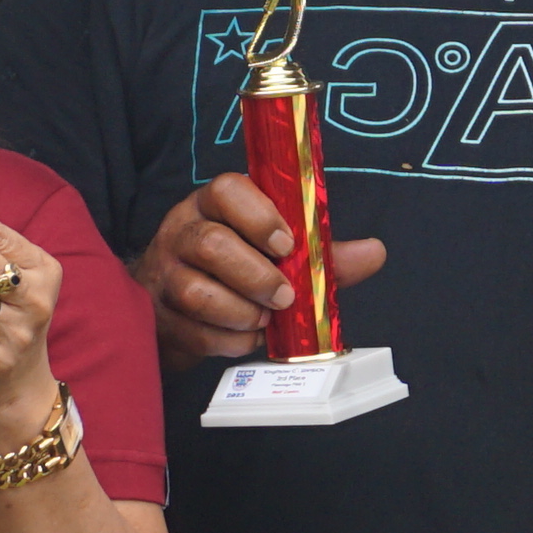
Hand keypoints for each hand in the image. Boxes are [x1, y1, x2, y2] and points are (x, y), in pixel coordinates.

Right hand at [136, 169, 384, 365]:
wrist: (175, 305)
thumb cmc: (234, 269)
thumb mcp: (277, 253)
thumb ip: (321, 253)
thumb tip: (374, 252)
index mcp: (213, 206)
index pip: (227, 191)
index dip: (259, 217)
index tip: (287, 244)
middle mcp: (182, 231)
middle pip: (210, 244)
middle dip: (256, 276)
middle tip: (285, 297)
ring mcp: (164, 274)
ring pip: (196, 292)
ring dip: (241, 312)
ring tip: (265, 319)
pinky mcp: (158, 316)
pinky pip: (194, 332)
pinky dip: (229, 342)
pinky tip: (246, 338)